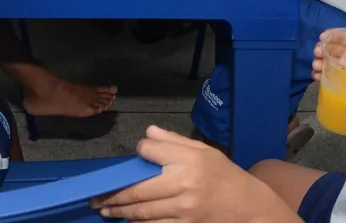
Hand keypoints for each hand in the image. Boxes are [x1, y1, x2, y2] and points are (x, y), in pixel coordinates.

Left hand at [91, 126, 267, 222]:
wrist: (248, 207)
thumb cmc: (225, 175)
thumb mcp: (205, 151)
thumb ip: (174, 141)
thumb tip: (148, 132)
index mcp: (189, 159)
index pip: (151, 151)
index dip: (141, 150)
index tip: (136, 153)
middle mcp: (183, 183)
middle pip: (139, 188)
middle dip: (115, 193)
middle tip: (97, 196)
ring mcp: (183, 208)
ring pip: (143, 211)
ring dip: (120, 211)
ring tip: (104, 209)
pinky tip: (126, 221)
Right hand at [312, 31, 345, 111]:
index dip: (335, 35)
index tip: (323, 37)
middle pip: (335, 49)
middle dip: (324, 49)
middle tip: (317, 53)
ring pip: (329, 61)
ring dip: (320, 61)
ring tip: (315, 66)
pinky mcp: (342, 82)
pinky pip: (328, 75)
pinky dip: (320, 74)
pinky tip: (315, 76)